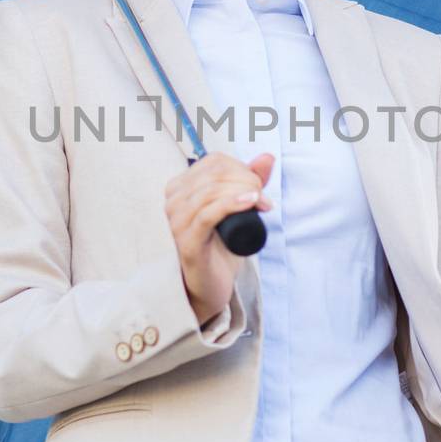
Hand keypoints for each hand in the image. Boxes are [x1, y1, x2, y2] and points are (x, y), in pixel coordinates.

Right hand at [164, 151, 274, 324]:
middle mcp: (173, 200)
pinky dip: (231, 204)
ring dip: (244, 192)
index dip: (242, 168)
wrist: (213, 284)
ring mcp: (176, 221)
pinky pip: (208, 214)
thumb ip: (250, 182)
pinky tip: (250, 203)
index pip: (214, 161)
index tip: (259, 187)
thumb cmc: (222, 245)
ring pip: (212, 191)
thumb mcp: (239, 208)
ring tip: (262, 204)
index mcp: (180, 187)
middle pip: (215, 174)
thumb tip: (267, 157)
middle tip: (263, 199)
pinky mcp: (186, 241)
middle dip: (246, 181)